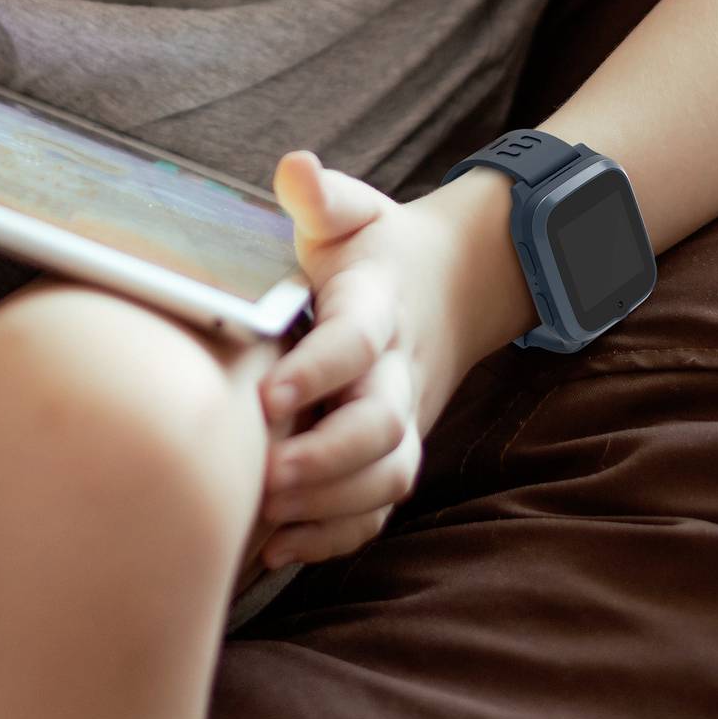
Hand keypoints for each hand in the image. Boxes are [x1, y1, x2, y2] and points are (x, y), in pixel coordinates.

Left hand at [251, 149, 475, 569]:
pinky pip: (379, 509)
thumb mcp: (352, 213)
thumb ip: (321, 195)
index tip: (268, 397)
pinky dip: (337, 537)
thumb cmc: (375, 250)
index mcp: (377, 307)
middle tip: (268, 478)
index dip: (319, 371)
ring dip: (332, 506)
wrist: (450, 287)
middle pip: (382, 424)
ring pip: (388, 476)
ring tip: (267, 520)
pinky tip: (277, 549)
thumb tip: (294, 169)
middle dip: (329, 458)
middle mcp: (397, 370)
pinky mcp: (394, 455)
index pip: (355, 340)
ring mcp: (402, 419)